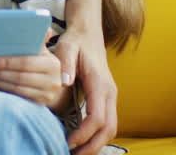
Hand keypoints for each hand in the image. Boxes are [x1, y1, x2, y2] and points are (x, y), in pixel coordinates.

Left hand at [0, 44, 67, 109]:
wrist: (52, 83)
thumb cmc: (39, 61)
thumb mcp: (41, 49)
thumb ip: (38, 38)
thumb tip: (40, 26)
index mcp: (53, 64)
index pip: (26, 63)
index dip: (7, 62)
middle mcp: (53, 81)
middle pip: (20, 78)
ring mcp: (47, 96)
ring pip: (17, 90)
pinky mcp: (40, 106)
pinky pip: (17, 99)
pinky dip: (2, 92)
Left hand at [55, 27, 117, 154]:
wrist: (88, 33)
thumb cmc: (75, 41)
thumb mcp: (67, 47)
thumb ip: (66, 63)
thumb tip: (64, 82)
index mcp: (100, 83)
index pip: (97, 116)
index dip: (84, 133)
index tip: (68, 142)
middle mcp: (110, 92)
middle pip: (109, 128)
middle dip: (93, 146)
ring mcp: (111, 96)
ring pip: (111, 128)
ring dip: (96, 144)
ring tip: (76, 152)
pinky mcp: (107, 98)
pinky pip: (107, 122)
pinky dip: (98, 136)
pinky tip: (82, 142)